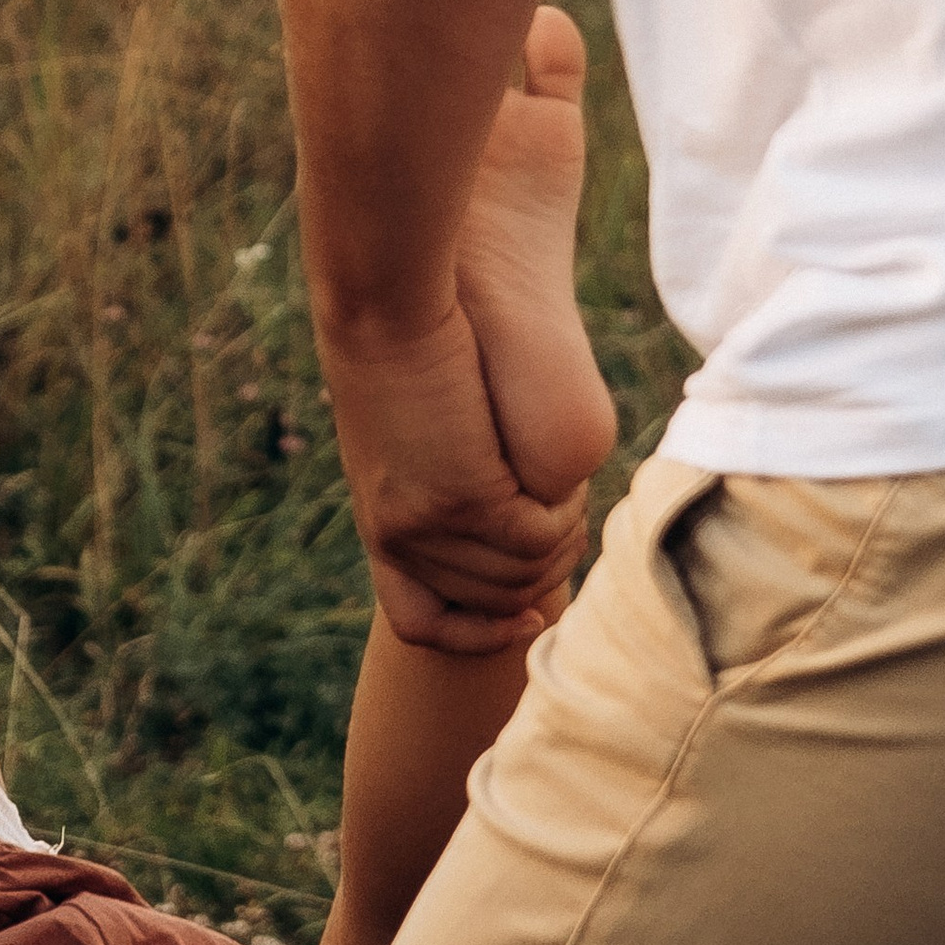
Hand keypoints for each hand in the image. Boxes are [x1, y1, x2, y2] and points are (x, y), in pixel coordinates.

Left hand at [325, 301, 590, 655]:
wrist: (386, 309)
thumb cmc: (410, 355)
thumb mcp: (421, 443)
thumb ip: (450, 497)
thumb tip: (514, 541)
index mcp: (383, 529)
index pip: (419, 624)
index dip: (477, 634)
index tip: (528, 617)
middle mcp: (398, 540)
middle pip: (496, 599)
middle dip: (542, 562)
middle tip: (558, 506)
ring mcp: (428, 526)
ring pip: (524, 572)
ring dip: (558, 531)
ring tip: (558, 484)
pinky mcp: (463, 499)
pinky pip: (538, 536)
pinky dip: (561, 510)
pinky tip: (554, 475)